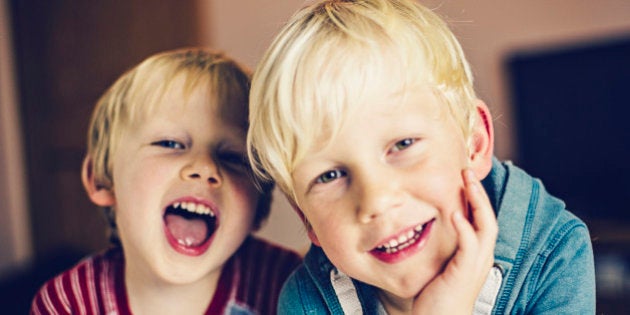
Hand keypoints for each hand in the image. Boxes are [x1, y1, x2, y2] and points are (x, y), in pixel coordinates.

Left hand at [412, 169, 497, 313]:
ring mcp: (476, 265)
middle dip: (478, 193)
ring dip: (476, 202)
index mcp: (476, 254)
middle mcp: (481, 257)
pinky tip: (455, 214)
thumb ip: (441, 247)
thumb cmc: (436, 298)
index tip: (463, 178)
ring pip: (486, 226)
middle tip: (466, 171)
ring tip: (466, 182)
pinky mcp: (466, 272)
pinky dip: (464, 228)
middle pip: (487, 217)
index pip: (481, 219)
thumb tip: (428, 227)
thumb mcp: (440, 266)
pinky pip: (470, 245)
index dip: (474, 198)